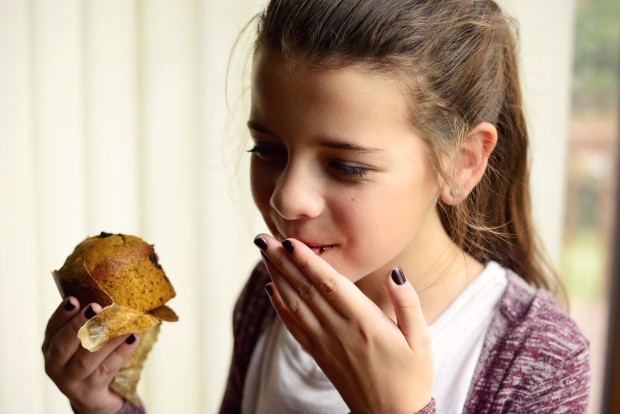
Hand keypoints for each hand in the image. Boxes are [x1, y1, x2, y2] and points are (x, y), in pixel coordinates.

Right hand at [42, 297, 138, 413]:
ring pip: (86, 359)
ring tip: (123, 323)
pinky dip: (121, 352)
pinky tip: (132, 338)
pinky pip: (107, 370)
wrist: (94, 395)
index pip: (52, 328)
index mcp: (50, 346)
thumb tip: (114, 292)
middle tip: (95, 308)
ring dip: (106, 339)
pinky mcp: (90, 390)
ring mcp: (71, 380)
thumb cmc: (89, 356)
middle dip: (79, 325)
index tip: (74, 299)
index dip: (62, 314)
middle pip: (63, 346)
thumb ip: (90, 321)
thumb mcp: (81, 340)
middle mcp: (55, 364)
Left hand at [254, 234, 433, 413]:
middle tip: (263, 239)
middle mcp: (338, 330)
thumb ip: (408, 304)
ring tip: (263, 255)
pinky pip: (293, 327)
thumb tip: (396, 273)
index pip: (329, 284)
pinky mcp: (318, 355)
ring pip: (294, 304)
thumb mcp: (421, 339)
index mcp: (363, 322)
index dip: (307, 261)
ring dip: (276, 277)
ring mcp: (324, 344)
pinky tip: (271, 290)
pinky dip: (279, 307)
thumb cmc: (410, 376)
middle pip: (304, 289)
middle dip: (282, 261)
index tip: (289, 241)